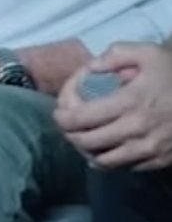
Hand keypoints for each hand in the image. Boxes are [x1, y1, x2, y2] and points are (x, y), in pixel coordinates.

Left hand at [59, 42, 171, 170]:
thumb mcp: (149, 53)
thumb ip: (115, 55)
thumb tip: (90, 68)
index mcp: (130, 102)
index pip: (81, 118)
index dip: (63, 117)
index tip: (59, 113)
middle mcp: (137, 130)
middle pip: (87, 142)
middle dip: (70, 135)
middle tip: (68, 126)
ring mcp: (150, 149)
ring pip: (104, 161)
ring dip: (87, 152)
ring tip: (83, 140)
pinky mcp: (160, 160)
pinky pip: (125, 168)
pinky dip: (109, 161)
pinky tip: (105, 150)